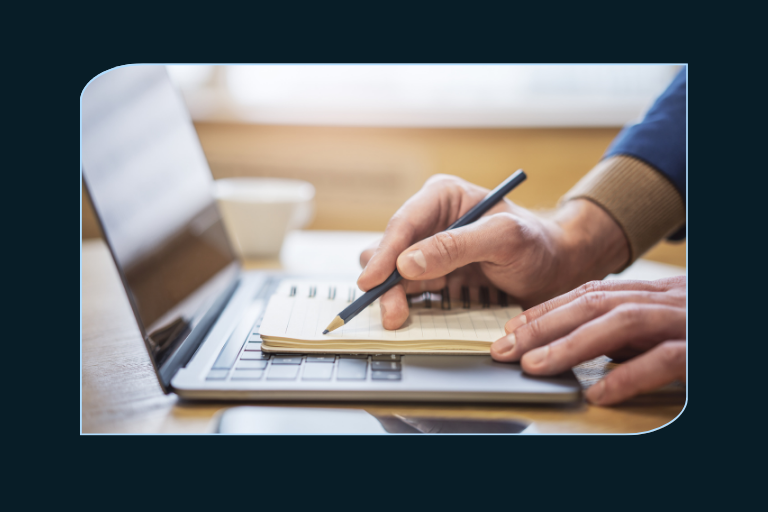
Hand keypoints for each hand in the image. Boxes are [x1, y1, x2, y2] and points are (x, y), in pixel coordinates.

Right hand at [358, 174, 628, 329]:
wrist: (555, 271)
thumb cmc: (537, 245)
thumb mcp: (504, 238)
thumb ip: (457, 246)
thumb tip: (407, 262)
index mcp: (443, 197)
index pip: (404, 223)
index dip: (384, 253)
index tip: (372, 281)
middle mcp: (429, 221)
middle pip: (390, 250)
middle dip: (386, 281)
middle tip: (392, 312)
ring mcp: (428, 250)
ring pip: (391, 273)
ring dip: (393, 295)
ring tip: (400, 317)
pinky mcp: (432, 276)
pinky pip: (406, 290)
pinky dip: (405, 304)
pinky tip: (410, 317)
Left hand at [490, 276, 685, 404]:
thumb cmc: (702, 334)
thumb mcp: (666, 327)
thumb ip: (627, 333)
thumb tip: (581, 344)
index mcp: (655, 293)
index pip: (591, 294)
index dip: (547, 309)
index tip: (511, 328)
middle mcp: (667, 300)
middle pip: (595, 304)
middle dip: (544, 326)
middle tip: (504, 349)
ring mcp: (685, 320)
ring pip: (622, 323)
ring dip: (572, 344)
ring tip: (534, 366)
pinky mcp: (701, 349)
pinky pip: (664, 358)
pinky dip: (626, 376)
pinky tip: (596, 392)